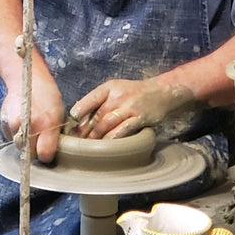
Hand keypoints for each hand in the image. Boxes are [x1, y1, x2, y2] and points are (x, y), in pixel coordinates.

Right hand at [0, 68, 64, 163]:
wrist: (26, 78)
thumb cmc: (46, 94)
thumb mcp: (59, 113)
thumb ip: (55, 134)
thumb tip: (54, 151)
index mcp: (47, 123)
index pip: (44, 154)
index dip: (47, 155)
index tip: (48, 151)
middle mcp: (29, 126)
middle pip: (30, 154)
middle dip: (35, 150)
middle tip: (40, 139)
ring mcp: (14, 125)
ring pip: (19, 146)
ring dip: (25, 142)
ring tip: (30, 128)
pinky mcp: (4, 123)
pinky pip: (11, 137)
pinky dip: (16, 134)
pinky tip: (22, 123)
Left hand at [69, 79, 198, 140]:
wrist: (161, 92)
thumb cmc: (134, 94)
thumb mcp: (116, 90)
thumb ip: (99, 102)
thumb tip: (80, 119)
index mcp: (109, 88)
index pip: (90, 99)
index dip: (79, 111)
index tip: (72, 122)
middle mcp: (118, 96)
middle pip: (97, 115)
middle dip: (85, 130)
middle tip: (78, 141)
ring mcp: (129, 107)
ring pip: (107, 124)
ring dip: (96, 136)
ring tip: (89, 146)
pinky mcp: (139, 118)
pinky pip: (123, 130)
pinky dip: (113, 138)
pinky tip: (107, 145)